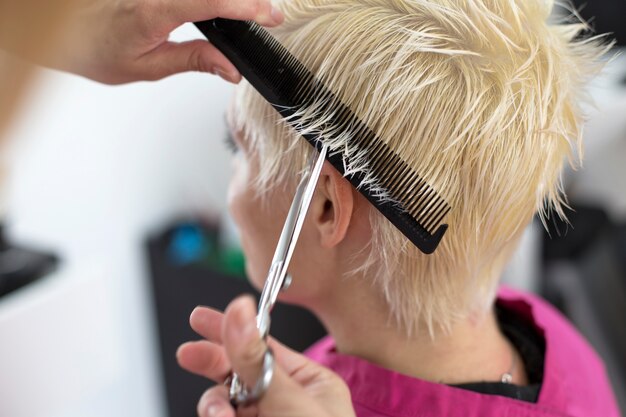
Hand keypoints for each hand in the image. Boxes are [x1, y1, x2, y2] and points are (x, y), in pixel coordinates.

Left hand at [49, 0, 283, 83]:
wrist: (67, 32)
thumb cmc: (99, 51)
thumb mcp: (149, 67)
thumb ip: (193, 61)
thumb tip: (229, 68)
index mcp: (154, 12)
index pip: (209, 2)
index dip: (244, 7)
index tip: (269, 16)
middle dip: (247, 0)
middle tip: (272, 15)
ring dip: (232, 1)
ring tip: (256, 12)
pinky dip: (214, 3)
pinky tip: (229, 10)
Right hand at [177, 296, 355, 416]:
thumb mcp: (292, 405)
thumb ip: (259, 364)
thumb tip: (239, 314)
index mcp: (311, 385)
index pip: (265, 347)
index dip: (232, 330)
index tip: (200, 318)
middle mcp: (286, 404)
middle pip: (239, 372)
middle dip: (212, 364)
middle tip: (188, 355)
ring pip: (224, 405)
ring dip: (214, 407)